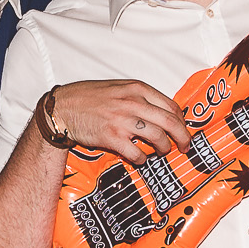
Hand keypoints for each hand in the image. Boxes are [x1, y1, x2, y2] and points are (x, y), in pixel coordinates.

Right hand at [45, 79, 190, 163]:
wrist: (62, 107)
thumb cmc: (89, 98)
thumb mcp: (118, 88)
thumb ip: (139, 97)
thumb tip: (161, 112)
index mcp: (136, 89)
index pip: (171, 106)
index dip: (181, 121)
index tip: (183, 129)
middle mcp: (132, 103)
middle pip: (170, 122)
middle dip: (183, 137)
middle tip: (185, 146)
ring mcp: (122, 120)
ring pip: (157, 137)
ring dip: (164, 148)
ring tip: (162, 152)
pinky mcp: (112, 137)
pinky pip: (137, 153)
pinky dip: (143, 158)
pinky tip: (141, 158)